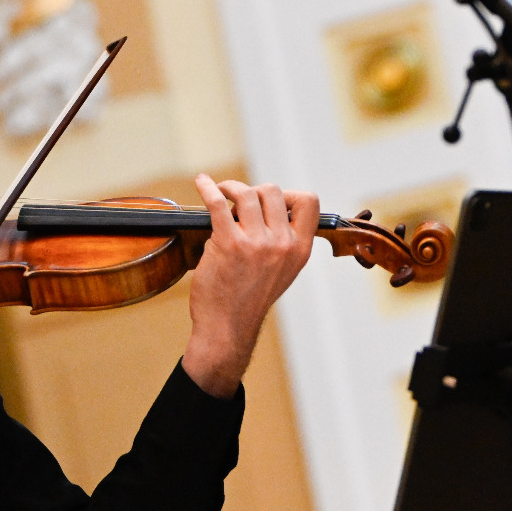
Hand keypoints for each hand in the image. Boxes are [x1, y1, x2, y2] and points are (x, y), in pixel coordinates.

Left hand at [182, 175, 318, 397]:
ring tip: (222, 193)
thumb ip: (283, 242)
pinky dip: (208, 187)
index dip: (289, 194)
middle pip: (273, 191)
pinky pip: (219, 202)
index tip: (272, 201)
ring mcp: (256, 244)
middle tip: (240, 203)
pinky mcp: (229, 243)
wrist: (227, 328)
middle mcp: (282, 245)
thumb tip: (269, 207)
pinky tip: (202, 182)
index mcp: (300, 250)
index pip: (309, 203)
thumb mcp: (282, 271)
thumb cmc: (249, 299)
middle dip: (255, 190)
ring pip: (247, 193)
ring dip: (231, 188)